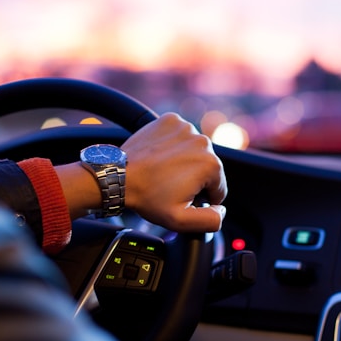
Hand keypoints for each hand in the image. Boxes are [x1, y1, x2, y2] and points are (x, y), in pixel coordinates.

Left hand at [123, 112, 226, 232]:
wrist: (119, 176)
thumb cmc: (147, 197)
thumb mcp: (181, 220)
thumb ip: (210, 220)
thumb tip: (222, 210)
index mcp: (211, 165)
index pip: (218, 188)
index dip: (201, 198)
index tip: (181, 197)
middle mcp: (202, 141)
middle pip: (207, 167)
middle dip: (193, 179)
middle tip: (170, 186)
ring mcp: (186, 127)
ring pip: (194, 151)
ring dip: (185, 161)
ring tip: (164, 172)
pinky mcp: (170, 120)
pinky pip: (180, 136)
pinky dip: (174, 145)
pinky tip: (161, 157)